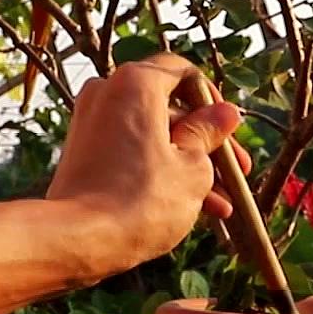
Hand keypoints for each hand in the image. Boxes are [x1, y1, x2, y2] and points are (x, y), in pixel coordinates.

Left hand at [45, 53, 248, 275]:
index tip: (227, 130)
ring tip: (222, 202)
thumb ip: (209, 134)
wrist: (76, 241)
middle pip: (170, 108)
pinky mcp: (83, 153)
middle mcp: (108, 93)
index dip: (212, 100)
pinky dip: (159, 170)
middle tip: (236, 170)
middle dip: (206, 143)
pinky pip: (131, 152)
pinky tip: (195, 209)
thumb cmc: (140, 200)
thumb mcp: (192, 167)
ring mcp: (92, 123)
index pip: (183, 72)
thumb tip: (226, 114)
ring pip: (154, 135)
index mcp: (136, 83)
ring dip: (189, 164)